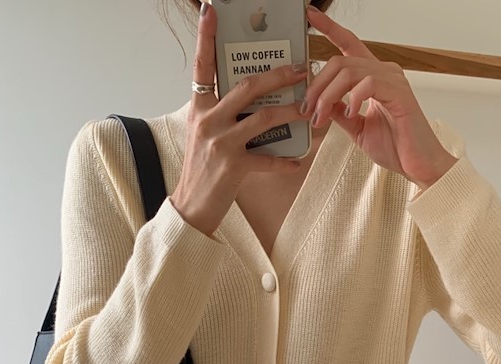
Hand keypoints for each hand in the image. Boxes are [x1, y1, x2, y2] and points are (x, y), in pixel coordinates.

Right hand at [170, 3, 308, 236]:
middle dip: (278, 75)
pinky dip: (285, 161)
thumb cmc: (202, 169)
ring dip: (290, 111)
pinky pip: (268, 160)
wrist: (191, 206)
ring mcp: (221, 143)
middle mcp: (208, 120)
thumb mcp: (203, 133)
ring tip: (308, 108)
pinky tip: (299, 161)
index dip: (206, 37)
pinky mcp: (233, 167)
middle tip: (300, 68)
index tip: (212, 10)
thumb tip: (251, 96)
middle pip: (247, 86)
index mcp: (199, 107)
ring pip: (263, 118)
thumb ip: (222, 112)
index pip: (202, 65)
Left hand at [303, 6, 457, 189]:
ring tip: (322, 117)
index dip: (330, 29)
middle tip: (308, 110)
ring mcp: (393, 80)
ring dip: (328, 95)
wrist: (418, 165)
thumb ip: (341, 113)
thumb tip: (322, 103)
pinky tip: (352, 114)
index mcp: (373, 79)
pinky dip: (353, 98)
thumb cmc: (396, 148)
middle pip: (340, 61)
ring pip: (349, 72)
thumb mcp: (358, 129)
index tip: (311, 14)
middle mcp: (384, 73)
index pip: (349, 46)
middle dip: (317, 86)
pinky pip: (368, 84)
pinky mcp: (399, 93)